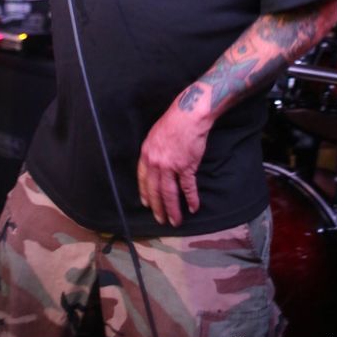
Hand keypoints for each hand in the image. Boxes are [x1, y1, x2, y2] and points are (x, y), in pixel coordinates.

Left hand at [137, 101, 211, 227]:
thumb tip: (155, 163)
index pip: (143, 179)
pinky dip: (192, 199)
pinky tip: (193, 207)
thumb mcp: (155, 135)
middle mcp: (156, 162)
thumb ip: (154, 151)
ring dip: (173, 209)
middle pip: (155, 190)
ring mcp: (171, 166)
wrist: (189, 115)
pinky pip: (188, 187)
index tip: (146, 204)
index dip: (145, 193)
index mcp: (146, 153)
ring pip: (170, 193)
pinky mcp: (186, 167)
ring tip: (175, 221)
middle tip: (160, 219)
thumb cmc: (174, 121)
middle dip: (158, 207)